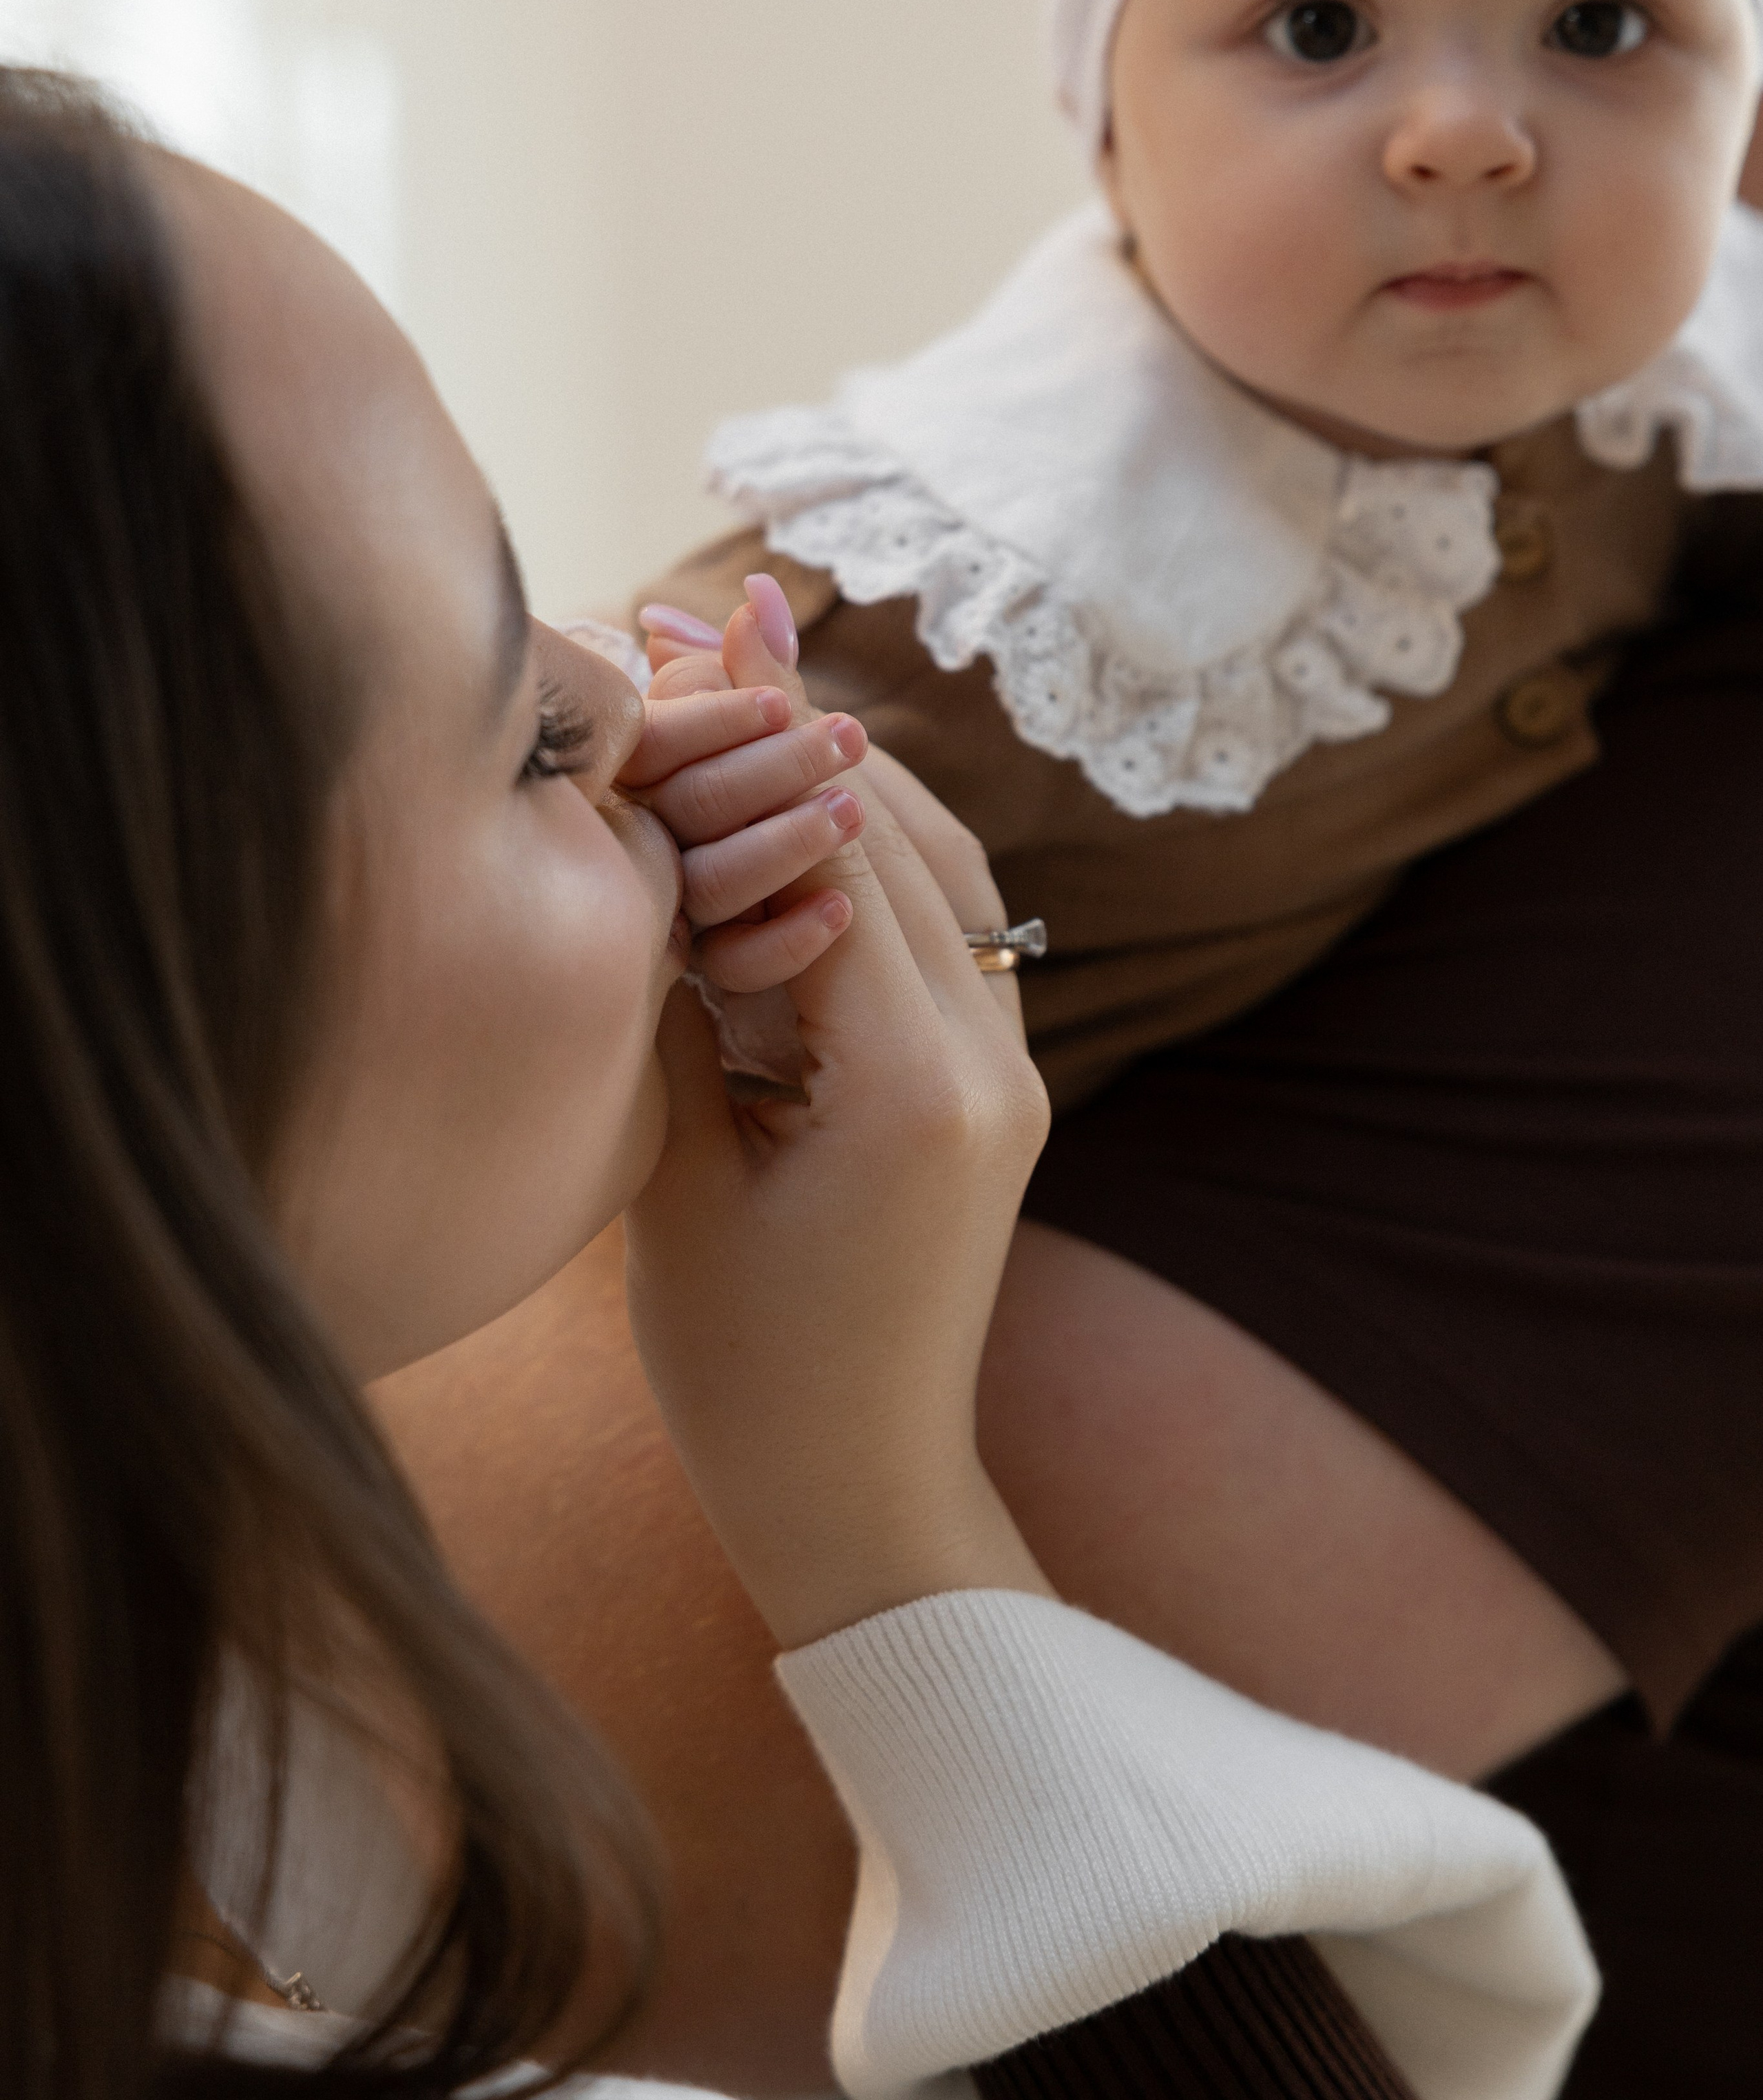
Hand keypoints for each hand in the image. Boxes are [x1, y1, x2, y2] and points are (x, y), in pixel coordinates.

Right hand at [623, 645, 1053, 1649]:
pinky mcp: (999, 1084)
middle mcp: (994, 1060)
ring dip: (845, 773)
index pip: (830, 862)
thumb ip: (682, 1007)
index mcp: (914, 1090)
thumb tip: (659, 851)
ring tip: (756, 668)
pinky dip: (880, 850)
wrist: (862, 1492)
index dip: (749, 742)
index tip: (690, 624)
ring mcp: (1014, 1071)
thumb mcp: (679, 1177)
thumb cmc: (746, 1372)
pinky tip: (815, 793)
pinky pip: (948, 929)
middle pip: (895, 840)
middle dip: (796, 726)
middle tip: (708, 608)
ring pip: (937, 870)